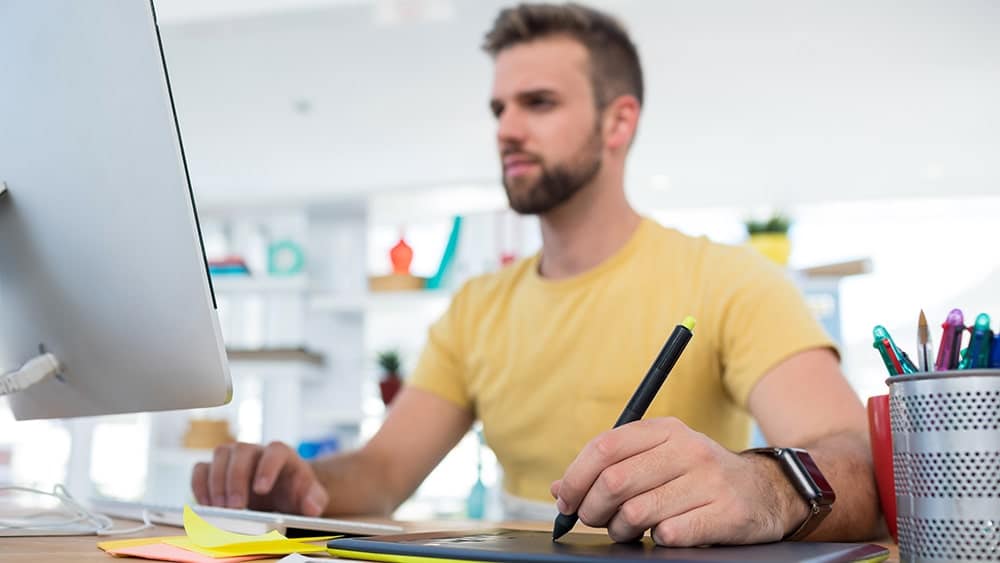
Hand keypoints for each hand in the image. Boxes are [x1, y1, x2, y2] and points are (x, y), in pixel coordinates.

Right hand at [191, 441, 328, 516]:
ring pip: (219, 455)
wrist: (281, 491)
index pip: (275, 451)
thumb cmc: (294, 491)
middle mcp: (255, 450)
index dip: (267, 468)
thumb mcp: (311, 497)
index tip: (261, 490)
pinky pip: (201, 469)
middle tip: (235, 507)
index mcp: (282, 453)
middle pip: (241, 451)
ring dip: (216, 483)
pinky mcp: (216, 469)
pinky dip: (199, 486)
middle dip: (236, 479)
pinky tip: (206, 506)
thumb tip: (311, 506)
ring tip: (220, 509)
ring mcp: (234, 457)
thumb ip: (315, 499)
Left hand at [551, 417, 807, 545]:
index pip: (604, 448)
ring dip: (622, 530)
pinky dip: (657, 540)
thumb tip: (560, 490)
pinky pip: (669, 534)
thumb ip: (610, 467)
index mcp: (664, 429)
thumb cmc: (697, 476)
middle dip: (592, 509)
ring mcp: (708, 480)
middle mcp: (687, 448)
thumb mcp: (658, 458)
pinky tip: (665, 533)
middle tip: (594, 520)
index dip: (576, 478)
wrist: (766, 492)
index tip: (566, 501)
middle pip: (614, 482)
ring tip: (629, 529)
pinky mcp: (725, 512)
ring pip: (636, 512)